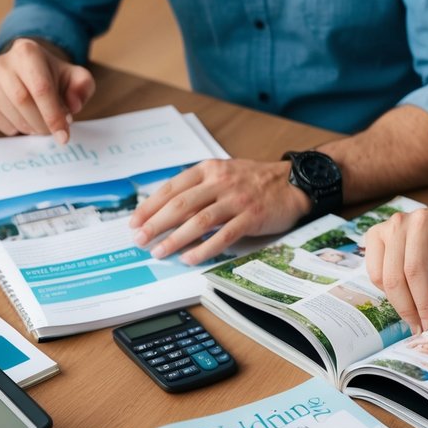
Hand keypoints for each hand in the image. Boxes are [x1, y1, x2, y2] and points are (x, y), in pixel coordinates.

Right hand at [0, 38, 94, 141]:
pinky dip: (12, 127)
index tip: (64, 136)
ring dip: (29, 127)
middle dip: (41, 123)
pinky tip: (24, 123)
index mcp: (27, 51)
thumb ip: (82, 87)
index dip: (54, 115)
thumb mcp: (76, 77)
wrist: (30, 69)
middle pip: (23, 101)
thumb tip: (73, 106)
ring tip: (41, 126)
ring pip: (9, 112)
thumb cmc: (55, 76)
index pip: (41, 88)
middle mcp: (2, 62)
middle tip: (52, 132)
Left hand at [128, 158, 310, 265]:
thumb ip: (197, 188)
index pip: (171, 188)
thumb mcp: (222, 174)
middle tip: (140, 240)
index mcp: (208, 169)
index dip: (150, 206)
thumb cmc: (254, 181)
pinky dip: (204, 248)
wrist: (292, 183)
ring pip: (199, 221)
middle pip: (180, 205)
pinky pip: (223, 235)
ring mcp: (236, 199)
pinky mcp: (251, 216)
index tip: (135, 222)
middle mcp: (220, 182)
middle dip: (156, 224)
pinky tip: (190, 258)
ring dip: (176, 239)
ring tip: (160, 252)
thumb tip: (165, 211)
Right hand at [364, 207, 427, 332]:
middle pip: (394, 277)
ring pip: (380, 278)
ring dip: (397, 303)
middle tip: (421, 327)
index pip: (415, 271)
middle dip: (407, 309)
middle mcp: (398, 224)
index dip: (422, 302)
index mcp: (423, 223)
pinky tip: (406, 295)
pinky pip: (374, 274)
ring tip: (415, 315)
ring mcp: (382, 229)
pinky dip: (389, 291)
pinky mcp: (373, 238)